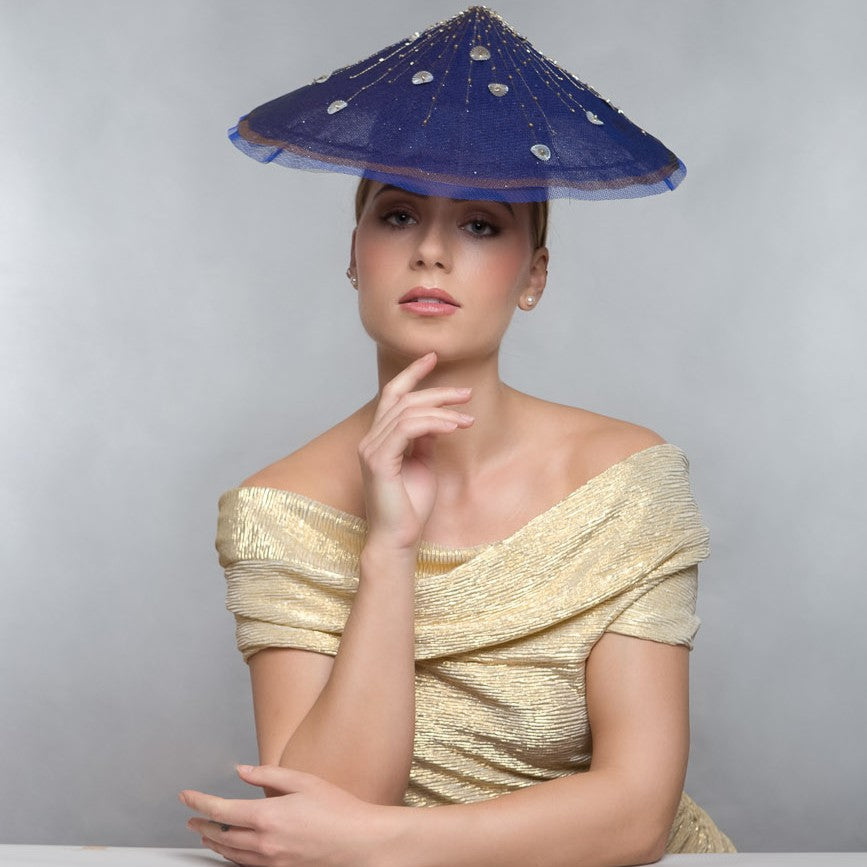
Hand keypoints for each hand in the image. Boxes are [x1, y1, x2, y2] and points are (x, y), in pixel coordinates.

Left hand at [181, 764, 386, 866]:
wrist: (359, 842)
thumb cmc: (337, 810)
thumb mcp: (303, 781)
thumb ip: (268, 775)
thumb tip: (242, 771)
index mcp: (267, 816)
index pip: (221, 811)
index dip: (199, 803)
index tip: (187, 797)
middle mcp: (264, 844)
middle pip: (220, 837)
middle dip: (202, 827)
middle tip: (191, 819)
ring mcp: (271, 862)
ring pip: (231, 855)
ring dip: (215, 844)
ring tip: (207, 836)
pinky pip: (247, 866)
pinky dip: (233, 857)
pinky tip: (233, 851)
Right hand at [359, 352, 472, 549]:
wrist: (398, 540)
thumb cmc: (410, 508)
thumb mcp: (423, 464)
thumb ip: (425, 439)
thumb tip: (438, 418)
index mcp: (379, 439)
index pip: (392, 395)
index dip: (411, 373)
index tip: (433, 358)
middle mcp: (370, 439)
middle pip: (403, 399)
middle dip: (437, 391)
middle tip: (466, 393)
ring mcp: (371, 449)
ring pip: (407, 411)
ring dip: (442, 410)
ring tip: (467, 418)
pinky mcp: (378, 461)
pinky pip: (408, 428)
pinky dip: (433, 423)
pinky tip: (453, 428)